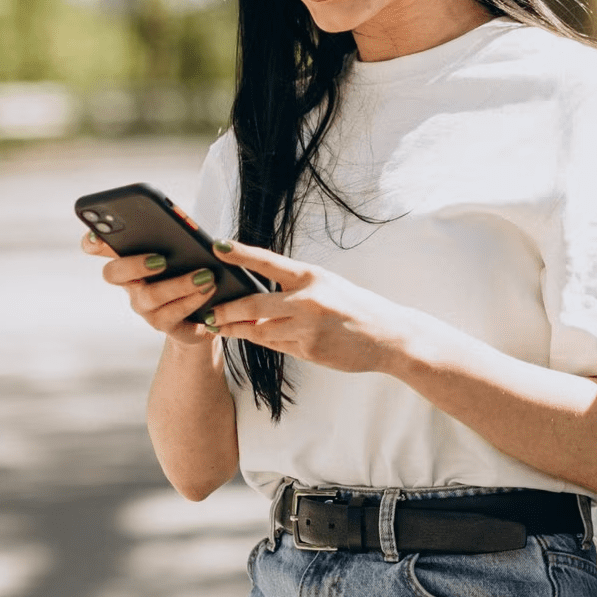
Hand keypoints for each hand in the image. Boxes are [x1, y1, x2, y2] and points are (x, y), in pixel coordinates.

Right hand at [81, 231, 217, 347]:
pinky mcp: (162, 323)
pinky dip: (192, 299)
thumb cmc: (190, 268)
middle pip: (113, 273)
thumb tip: (182, 223)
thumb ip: (173, 232)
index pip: (96, 247)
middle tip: (161, 259)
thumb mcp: (182, 246)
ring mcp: (143, 305)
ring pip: (149, 296)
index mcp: (129, 257)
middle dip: (133, 265)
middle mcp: (130, 283)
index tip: (98, 236)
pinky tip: (208, 288)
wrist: (205, 310)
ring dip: (179, 284)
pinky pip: (172, 313)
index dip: (92, 242)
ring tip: (204, 275)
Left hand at [201, 239, 416, 374]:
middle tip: (209, 313)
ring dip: (239, 330)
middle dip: (227, 311)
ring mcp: (308, 328)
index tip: (217, 246)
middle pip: (253, 306)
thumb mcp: (326, 286)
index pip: (268, 262)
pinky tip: (253, 336)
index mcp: (311, 277)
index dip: (241, 254)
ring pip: (261, 331)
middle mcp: (308, 301)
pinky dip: (263, 341)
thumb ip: (293, 290)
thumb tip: (254, 296)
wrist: (388, 336)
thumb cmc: (354, 307)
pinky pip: (276, 346)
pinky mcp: (309, 350)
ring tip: (221, 326)